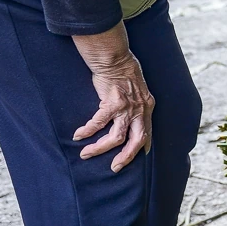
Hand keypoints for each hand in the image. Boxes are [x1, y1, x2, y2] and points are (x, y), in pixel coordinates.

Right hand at [72, 25, 154, 172]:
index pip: (148, 131)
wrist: (116, 57)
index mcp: (147, 107)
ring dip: (100, 148)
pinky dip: (87, 131)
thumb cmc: (124, 70)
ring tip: (86, 154)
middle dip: (126, 157)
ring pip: (116, 137)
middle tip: (115, 168)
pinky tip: (78, 136)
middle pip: (136, 141)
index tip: (139, 156)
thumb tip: (131, 110)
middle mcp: (140, 110)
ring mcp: (127, 108)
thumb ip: (137, 102)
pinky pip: (98, 123)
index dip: (144, 145)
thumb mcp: (138, 89)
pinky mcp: (112, 103)